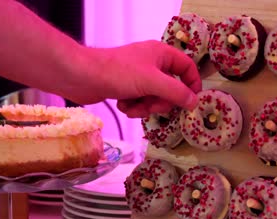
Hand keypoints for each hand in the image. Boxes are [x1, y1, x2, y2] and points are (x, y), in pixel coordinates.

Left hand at [73, 40, 201, 117]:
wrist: (81, 77)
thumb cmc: (118, 73)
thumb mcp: (152, 82)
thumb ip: (176, 92)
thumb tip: (195, 102)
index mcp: (162, 54)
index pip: (187, 67)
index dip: (192, 84)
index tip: (191, 102)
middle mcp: (153, 64)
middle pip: (171, 88)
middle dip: (161, 101)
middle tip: (151, 105)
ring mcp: (140, 76)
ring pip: (156, 98)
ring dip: (146, 106)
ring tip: (133, 106)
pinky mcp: (128, 88)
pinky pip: (141, 101)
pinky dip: (134, 107)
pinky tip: (123, 105)